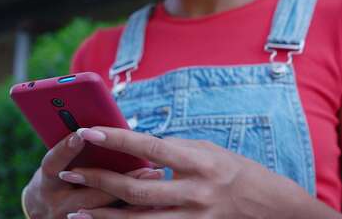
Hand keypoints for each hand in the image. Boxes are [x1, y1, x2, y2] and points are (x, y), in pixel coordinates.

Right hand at [24, 132, 164, 218]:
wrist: (46, 212)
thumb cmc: (58, 177)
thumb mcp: (58, 164)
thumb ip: (74, 150)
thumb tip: (98, 128)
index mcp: (47, 180)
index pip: (53, 164)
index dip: (66, 149)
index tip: (81, 134)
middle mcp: (57, 203)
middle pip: (88, 193)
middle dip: (119, 180)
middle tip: (146, 165)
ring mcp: (69, 218)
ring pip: (104, 209)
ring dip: (134, 195)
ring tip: (156, 176)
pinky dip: (134, 208)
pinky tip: (156, 197)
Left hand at [59, 127, 310, 218]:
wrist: (272, 207)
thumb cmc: (237, 171)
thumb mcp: (207, 151)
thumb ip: (173, 150)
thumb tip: (138, 147)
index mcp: (198, 161)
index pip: (149, 147)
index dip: (116, 138)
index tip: (87, 131)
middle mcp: (196, 191)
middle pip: (137, 189)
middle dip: (99, 181)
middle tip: (68, 174)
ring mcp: (195, 218)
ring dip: (105, 217)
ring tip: (75, 213)